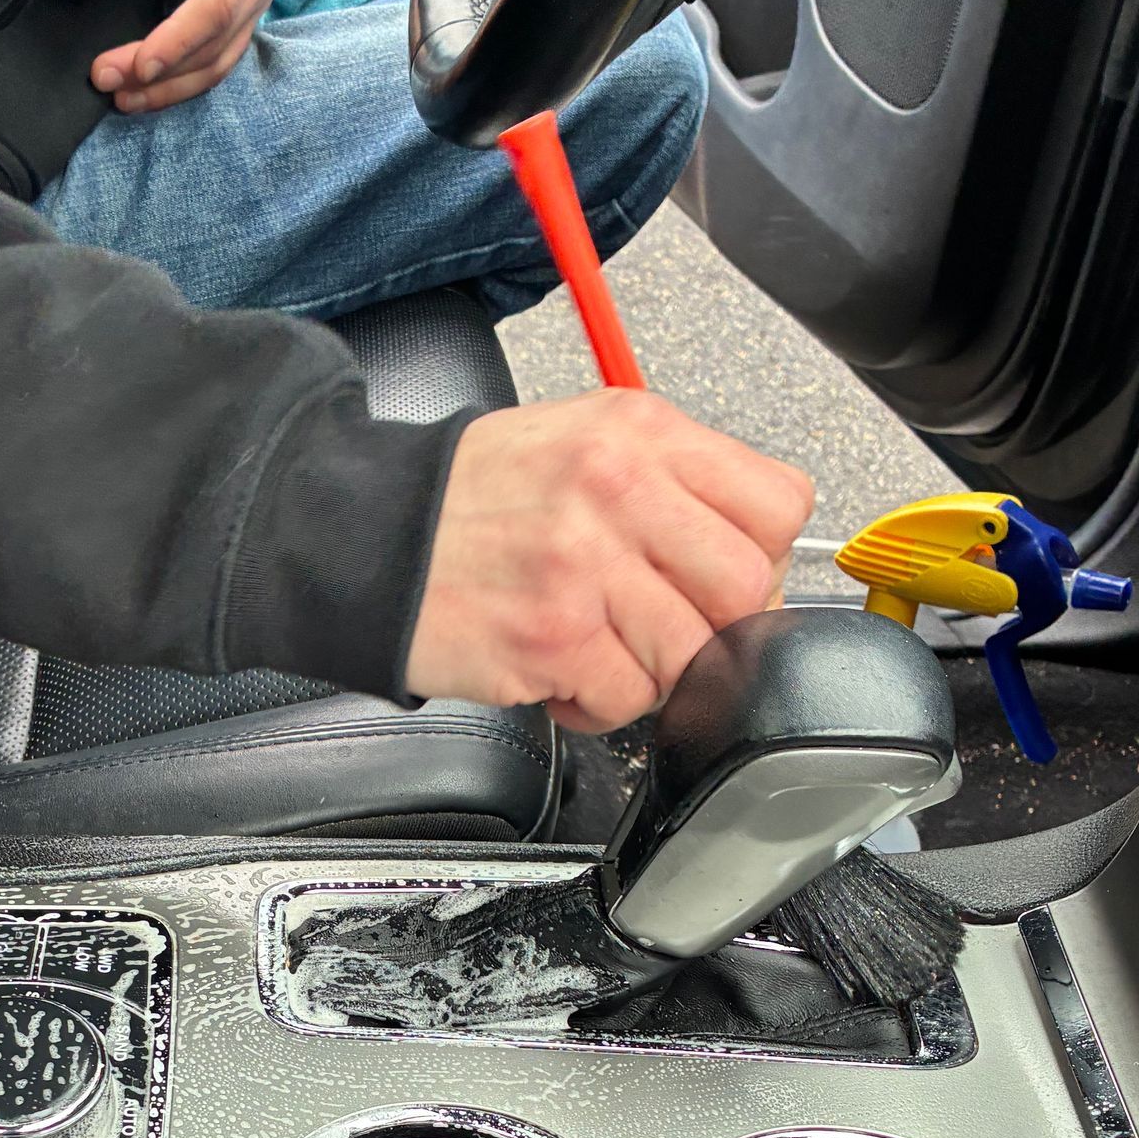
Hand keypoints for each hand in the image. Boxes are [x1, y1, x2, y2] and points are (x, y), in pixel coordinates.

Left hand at [93, 0, 285, 111]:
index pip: (219, 2)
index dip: (180, 38)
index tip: (139, 64)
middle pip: (218, 43)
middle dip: (165, 73)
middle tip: (107, 82)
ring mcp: (254, 0)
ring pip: (220, 61)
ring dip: (172, 88)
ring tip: (120, 99)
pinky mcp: (238, 13)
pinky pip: (215, 57)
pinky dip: (181, 79)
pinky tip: (144, 90)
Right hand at [406, 390, 813, 730]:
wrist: (361, 536)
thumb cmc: (465, 500)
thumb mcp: (579, 441)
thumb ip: (668, 484)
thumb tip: (751, 560)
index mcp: (637, 433)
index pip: (777, 502)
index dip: (763, 555)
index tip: (719, 576)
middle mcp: (618, 489)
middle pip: (749, 585)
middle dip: (716, 625)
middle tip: (667, 627)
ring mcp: (586, 566)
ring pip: (693, 653)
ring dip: (653, 671)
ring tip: (602, 650)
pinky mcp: (552, 638)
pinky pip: (628, 699)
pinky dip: (600, 704)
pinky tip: (563, 673)